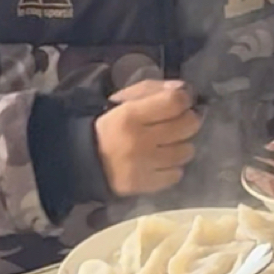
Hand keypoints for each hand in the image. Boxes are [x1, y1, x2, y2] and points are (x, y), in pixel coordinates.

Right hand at [93, 80, 201, 198]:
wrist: (86, 160)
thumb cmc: (110, 126)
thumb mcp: (124, 100)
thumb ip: (153, 90)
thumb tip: (183, 89)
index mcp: (131, 115)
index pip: (175, 102)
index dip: (184, 99)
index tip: (182, 102)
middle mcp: (140, 141)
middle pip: (187, 126)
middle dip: (188, 121)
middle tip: (180, 122)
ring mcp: (144, 165)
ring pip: (186, 151)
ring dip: (182, 145)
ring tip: (170, 144)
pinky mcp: (145, 184)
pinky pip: (176, 174)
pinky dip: (173, 167)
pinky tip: (162, 161)